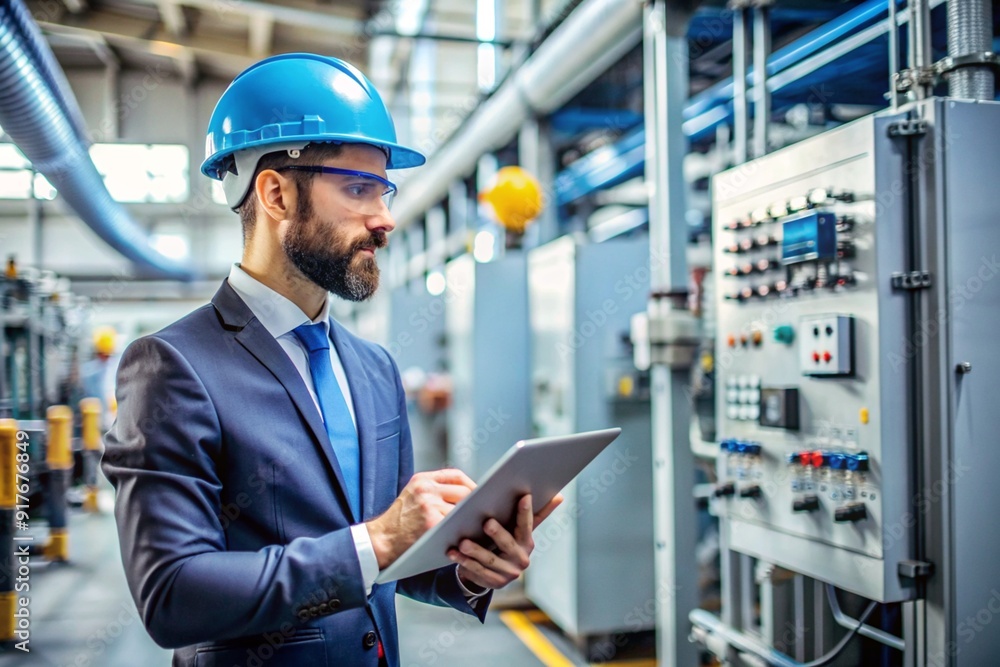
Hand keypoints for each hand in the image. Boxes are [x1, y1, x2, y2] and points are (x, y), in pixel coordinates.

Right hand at [367, 469, 475, 568]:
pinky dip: (463, 531)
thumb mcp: (411, 496)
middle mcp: (425, 489)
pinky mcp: (431, 522)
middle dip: (474, 504)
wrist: (380, 540)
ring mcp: (428, 505)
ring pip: (462, 509)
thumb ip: (434, 491)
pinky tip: (467, 536)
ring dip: (471, 518)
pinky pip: (455, 525)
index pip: (455, 476)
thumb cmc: (397, 523)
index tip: (480, 494)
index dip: (471, 485)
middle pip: (463, 491)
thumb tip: (466, 496)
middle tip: (482, 513)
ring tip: (477, 525)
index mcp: (421, 480)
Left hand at [447, 492, 563, 589]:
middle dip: (497, 533)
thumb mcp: (520, 530)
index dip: (526, 512)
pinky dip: (463, 562)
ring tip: (462, 541)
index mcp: (527, 543)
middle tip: (487, 522)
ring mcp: (507, 573)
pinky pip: (476, 572)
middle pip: (508, 545)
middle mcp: (520, 559)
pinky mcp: (493, 583)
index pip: (527, 525)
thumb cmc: (508, 542)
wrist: (496, 572)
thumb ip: (537, 514)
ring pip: (489, 561)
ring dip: (475, 551)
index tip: (524, 497)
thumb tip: (561, 497)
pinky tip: (452, 552)